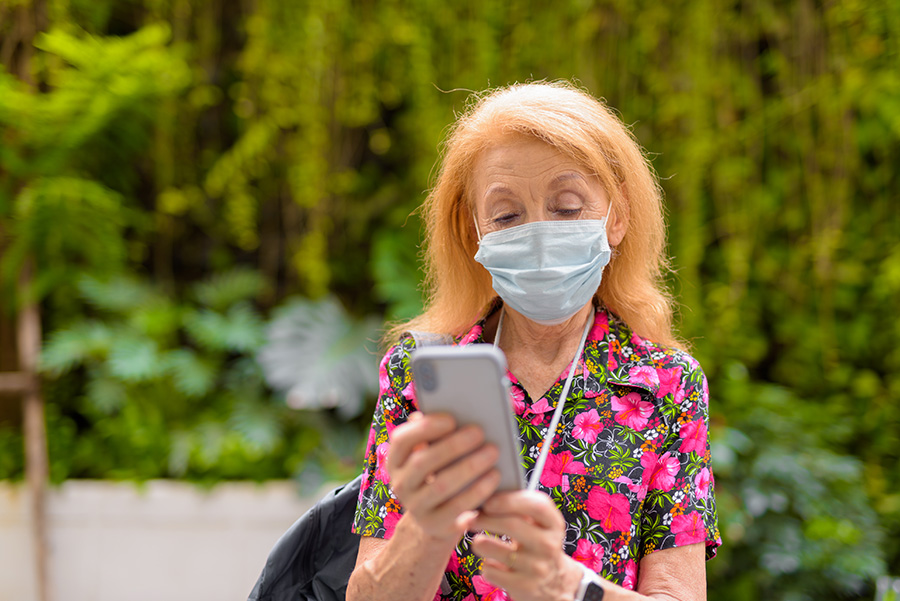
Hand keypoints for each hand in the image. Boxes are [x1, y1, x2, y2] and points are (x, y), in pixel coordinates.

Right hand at [387, 412, 501, 544]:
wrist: (436, 516)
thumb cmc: (439, 472)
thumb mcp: (432, 454)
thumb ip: (436, 434)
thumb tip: (456, 410)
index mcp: (397, 460)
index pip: (401, 440)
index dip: (424, 428)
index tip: (451, 419)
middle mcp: (400, 484)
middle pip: (422, 462)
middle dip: (452, 445)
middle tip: (479, 432)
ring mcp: (416, 507)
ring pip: (441, 486)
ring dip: (469, 467)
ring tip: (492, 452)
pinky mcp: (435, 525)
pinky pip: (457, 508)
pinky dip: (477, 492)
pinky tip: (494, 478)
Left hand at [470, 491, 583, 600]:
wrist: (552, 580)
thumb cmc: (535, 541)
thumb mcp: (536, 523)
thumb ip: (516, 506)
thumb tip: (482, 494)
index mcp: (553, 523)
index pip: (537, 505)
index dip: (509, 500)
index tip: (488, 501)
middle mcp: (549, 545)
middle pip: (513, 525)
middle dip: (486, 520)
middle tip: (470, 518)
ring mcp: (538, 567)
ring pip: (501, 551)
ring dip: (482, 544)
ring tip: (477, 541)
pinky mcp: (525, 587)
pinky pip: (494, 572)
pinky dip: (486, 566)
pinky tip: (490, 561)